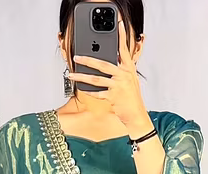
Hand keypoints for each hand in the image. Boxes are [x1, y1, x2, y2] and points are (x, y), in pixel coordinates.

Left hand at [69, 20, 152, 137]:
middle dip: (87, 59)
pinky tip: (82, 88)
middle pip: (103, 64)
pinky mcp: (113, 97)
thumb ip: (121, 69)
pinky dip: (89, 91)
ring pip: (96, 79)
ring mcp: (118, 86)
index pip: (124, 49)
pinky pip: (97, 93)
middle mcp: (124, 75)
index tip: (117, 24)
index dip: (121, 36)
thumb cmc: (131, 97)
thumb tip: (107, 61)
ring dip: (82, 76)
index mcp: (128, 68)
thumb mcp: (129, 80)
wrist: (136, 114)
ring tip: (72, 74)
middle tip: (76, 56)